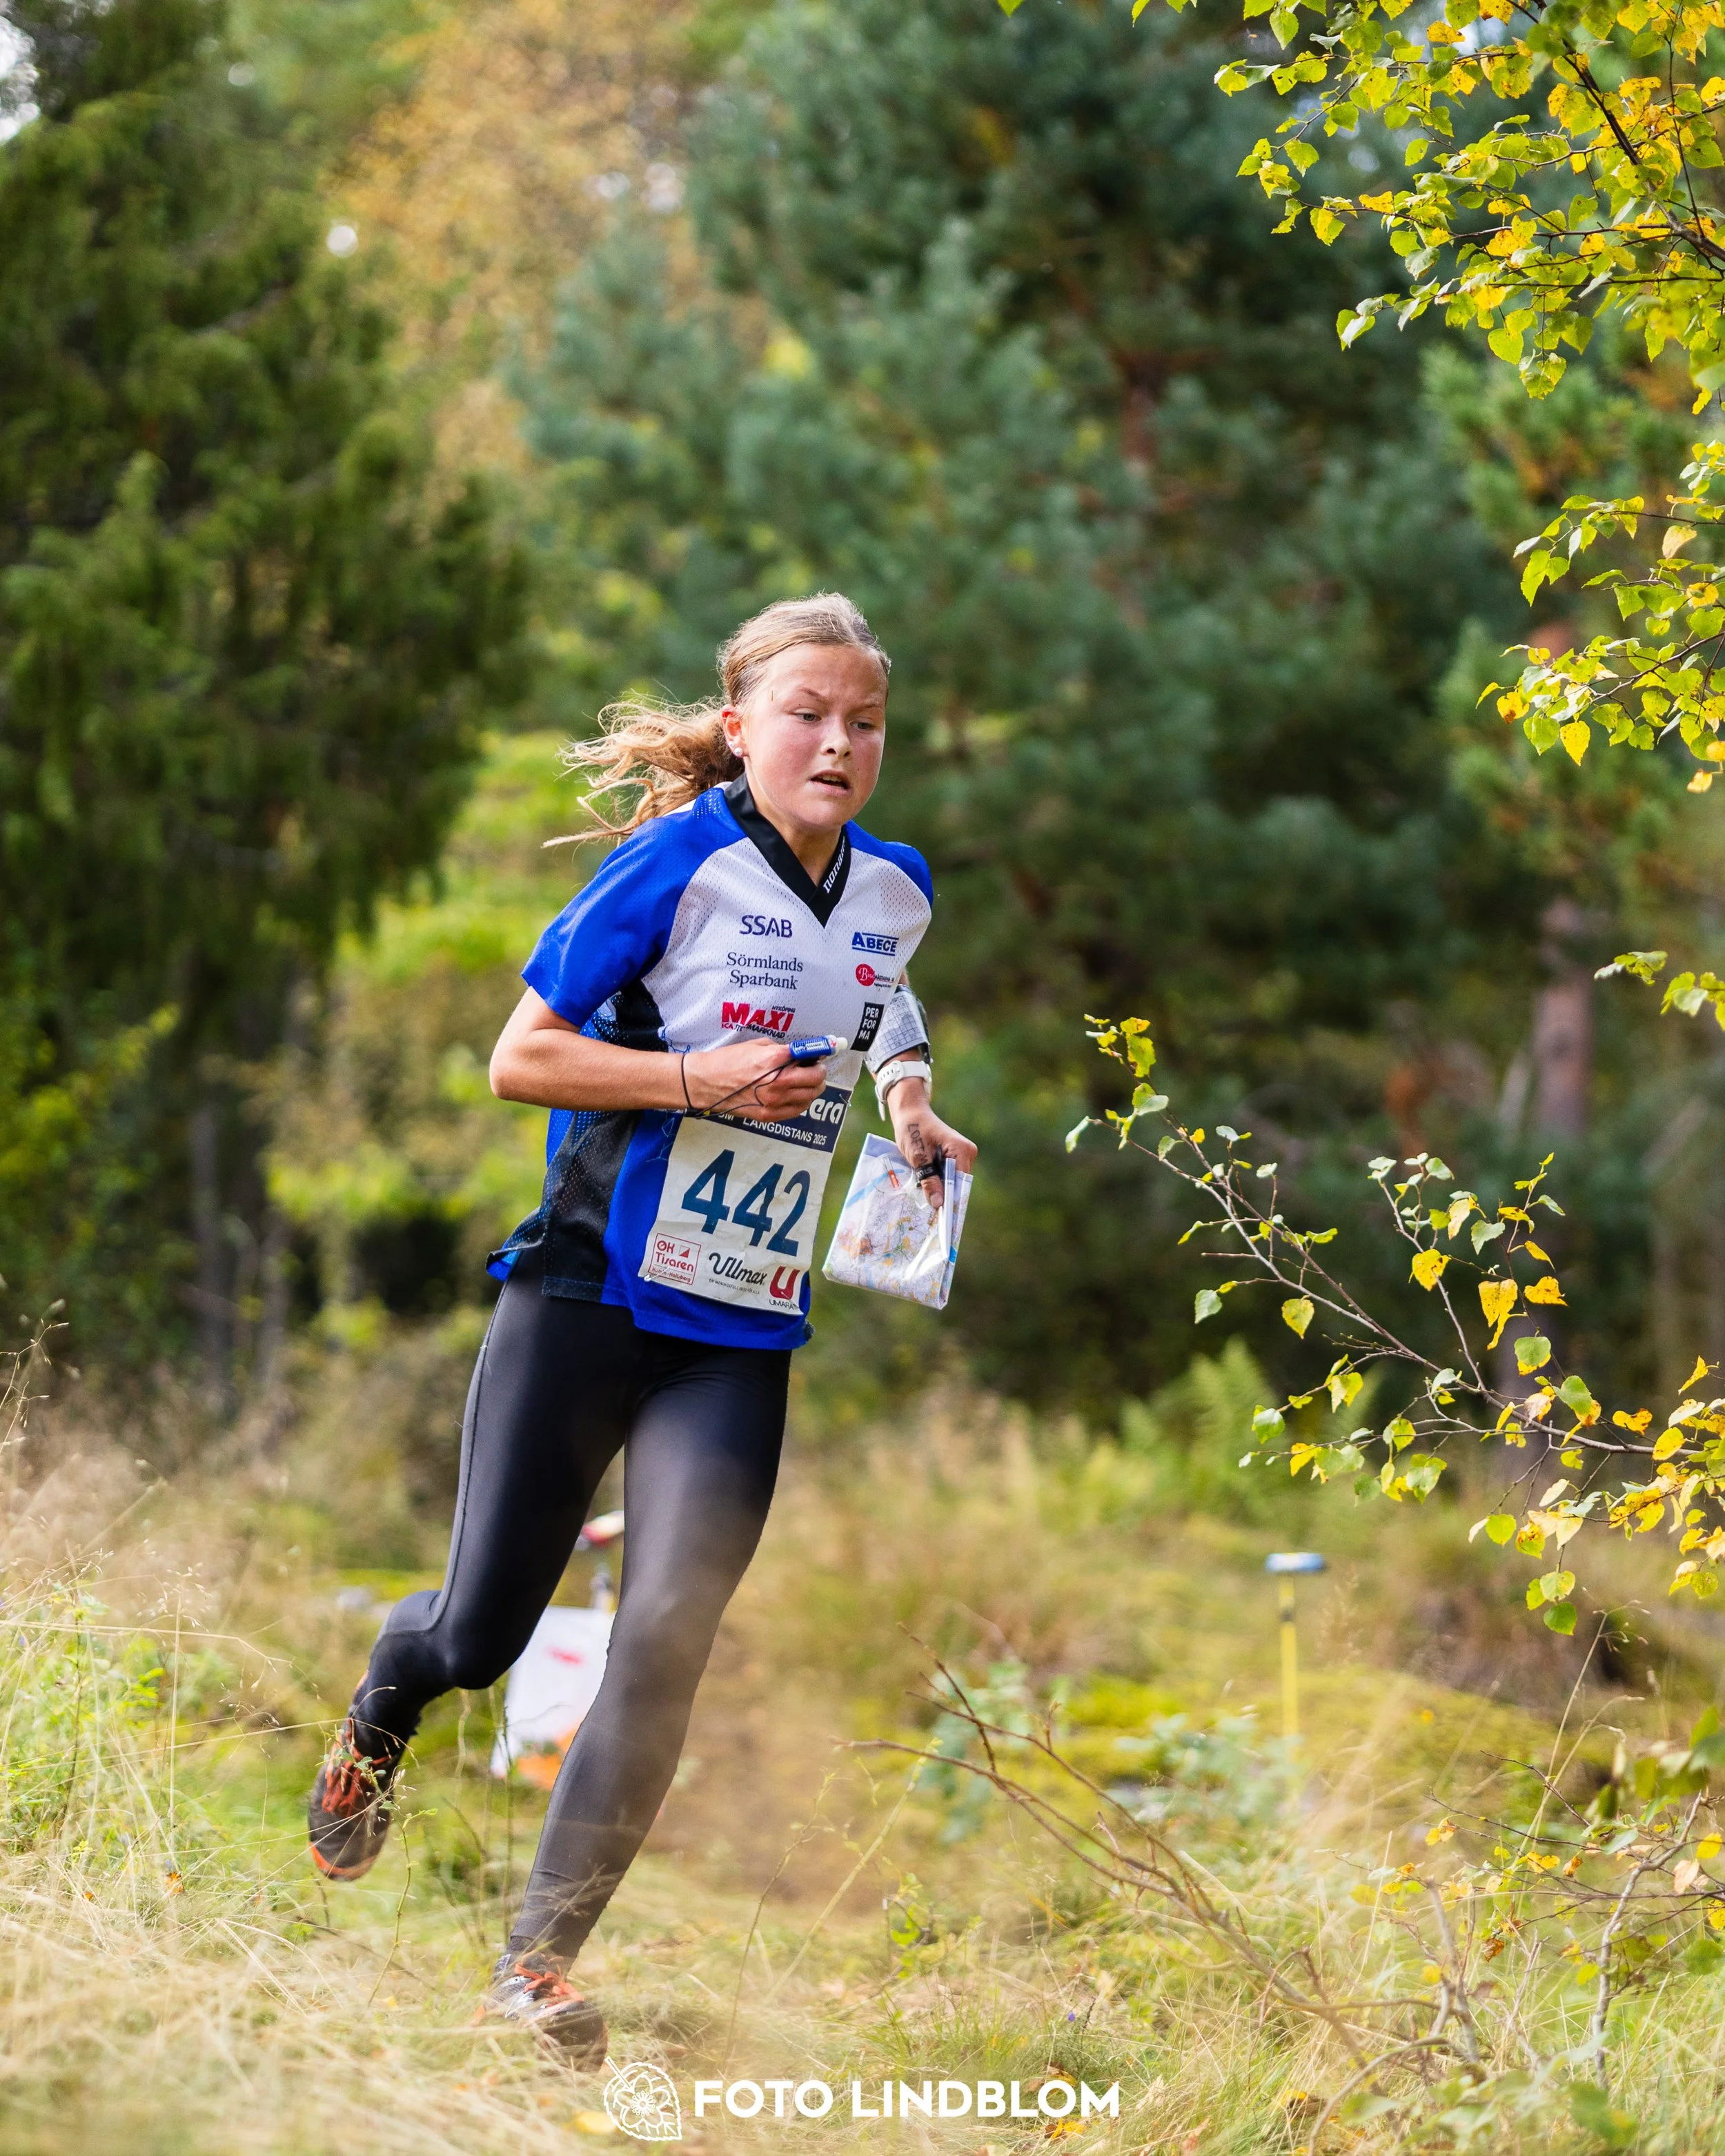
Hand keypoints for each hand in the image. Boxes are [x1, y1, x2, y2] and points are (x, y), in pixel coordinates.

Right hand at [685, 1040, 828, 1120]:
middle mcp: (778, 1083)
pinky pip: (797, 1110)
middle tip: (815, 1067)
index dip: (820, 1052)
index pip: (809, 1055)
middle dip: (819, 1072)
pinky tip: (797, 1094)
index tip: (824, 1051)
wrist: (705, 1083)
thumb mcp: (756, 1045)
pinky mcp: (768, 1115)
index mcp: (774, 1060)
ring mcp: (774, 1102)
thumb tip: (799, 1054)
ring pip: (810, 1097)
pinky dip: (802, 1102)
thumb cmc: (727, 1060)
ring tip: (807, 1081)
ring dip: (813, 1088)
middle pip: (816, 1079)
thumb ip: (781, 1050)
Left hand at [887, 1081, 975, 1209]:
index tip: (944, 1220)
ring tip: (927, 1203)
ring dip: (940, 1190)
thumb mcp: (918, 1158)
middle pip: (958, 1184)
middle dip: (945, 1197)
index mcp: (962, 1150)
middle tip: (932, 1217)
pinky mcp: (954, 1157)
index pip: (960, 1182)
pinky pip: (948, 1175)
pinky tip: (927, 1190)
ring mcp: (962, 1155)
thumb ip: (929, 1181)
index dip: (952, 1201)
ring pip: (953, 1181)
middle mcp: (967, 1153)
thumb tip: (938, 1205)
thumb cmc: (912, 1130)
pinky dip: (938, 1182)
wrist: (909, 1113)